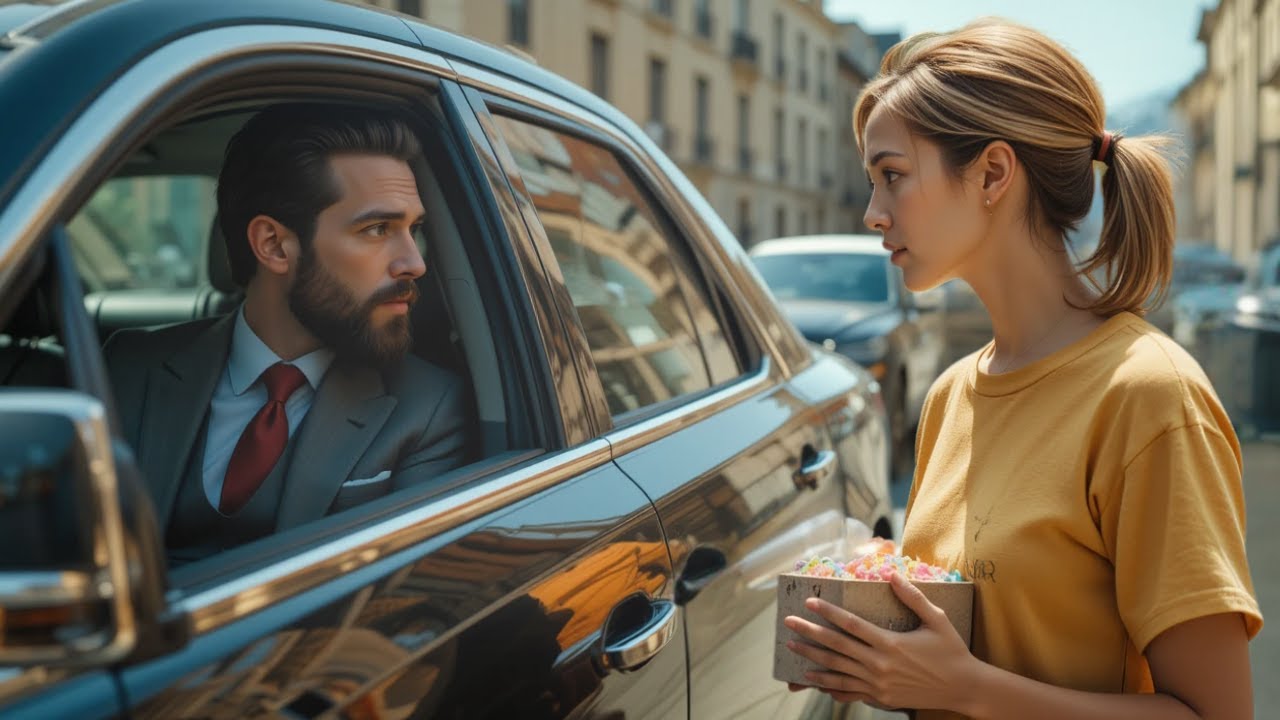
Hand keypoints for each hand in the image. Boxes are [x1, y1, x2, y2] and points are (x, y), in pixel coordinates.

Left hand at [783, 572, 979, 711]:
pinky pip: (848, 692)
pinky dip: (828, 685)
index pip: (851, 625)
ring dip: (812, 659)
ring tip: (793, 648)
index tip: (809, 601)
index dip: (828, 612)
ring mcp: (878, 684)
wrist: (964, 688)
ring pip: (837, 670)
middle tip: (788, 623)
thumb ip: (913, 597)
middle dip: (809, 633)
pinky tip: (812, 679)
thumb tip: (892, 574)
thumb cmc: (951, 651)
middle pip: (836, 647)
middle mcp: (880, 665)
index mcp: (891, 643)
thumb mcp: (936, 619)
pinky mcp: (880, 699)